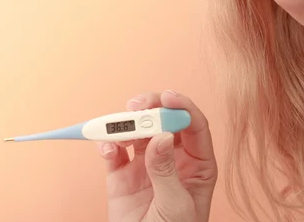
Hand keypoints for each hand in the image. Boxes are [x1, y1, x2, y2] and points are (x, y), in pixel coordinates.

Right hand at [96, 90, 216, 221]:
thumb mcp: (176, 205)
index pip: (194, 125)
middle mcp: (173, 158)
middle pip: (164, 121)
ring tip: (118, 130)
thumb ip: (166, 171)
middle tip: (135, 106)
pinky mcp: (122, 175)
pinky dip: (106, 144)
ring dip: (126, 125)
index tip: (166, 97)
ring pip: (138, 132)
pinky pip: (114, 151)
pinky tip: (105, 147)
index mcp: (198, 163)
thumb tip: (161, 137)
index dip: (182, 106)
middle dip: (151, 109)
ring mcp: (147, 164)